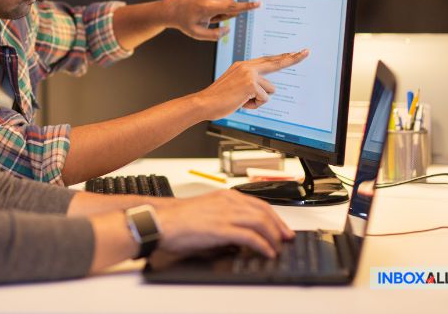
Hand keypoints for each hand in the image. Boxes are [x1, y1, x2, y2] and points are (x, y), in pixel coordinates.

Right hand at [156, 190, 293, 257]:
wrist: (161, 222)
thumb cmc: (179, 219)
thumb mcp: (208, 211)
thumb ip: (226, 218)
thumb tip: (240, 236)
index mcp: (225, 195)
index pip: (259, 203)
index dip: (275, 217)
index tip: (282, 228)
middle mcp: (228, 201)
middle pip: (264, 211)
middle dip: (279, 227)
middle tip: (286, 239)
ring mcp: (225, 214)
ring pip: (261, 222)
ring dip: (273, 236)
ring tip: (277, 248)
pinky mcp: (221, 228)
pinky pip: (250, 236)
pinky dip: (262, 245)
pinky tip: (266, 252)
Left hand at [165, 0, 259, 40]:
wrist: (175, 8)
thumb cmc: (186, 22)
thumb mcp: (199, 34)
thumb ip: (216, 35)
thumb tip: (228, 28)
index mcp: (207, 7)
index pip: (231, 7)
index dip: (246, 7)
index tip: (258, 4)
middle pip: (231, 6)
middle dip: (225, 14)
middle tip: (209, 17)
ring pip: (229, 0)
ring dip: (222, 8)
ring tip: (207, 11)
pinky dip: (220, 1)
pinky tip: (208, 4)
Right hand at [196, 50, 309, 120]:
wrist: (204, 102)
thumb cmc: (218, 98)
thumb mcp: (234, 86)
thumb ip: (249, 83)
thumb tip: (265, 91)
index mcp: (243, 65)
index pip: (267, 60)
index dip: (282, 57)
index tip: (295, 52)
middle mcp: (247, 66)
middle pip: (276, 62)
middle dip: (293, 58)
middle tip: (307, 52)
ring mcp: (249, 74)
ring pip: (270, 90)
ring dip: (259, 100)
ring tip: (242, 100)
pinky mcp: (251, 84)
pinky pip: (265, 99)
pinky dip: (255, 105)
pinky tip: (241, 103)